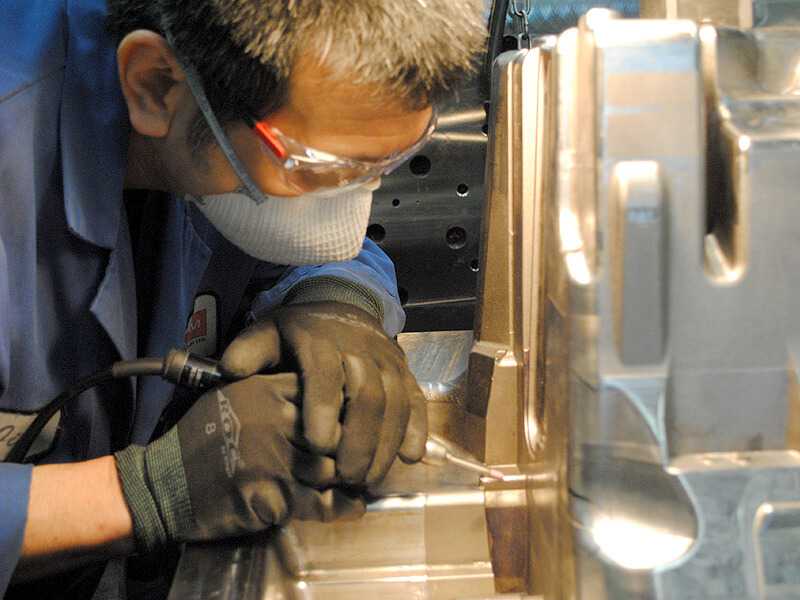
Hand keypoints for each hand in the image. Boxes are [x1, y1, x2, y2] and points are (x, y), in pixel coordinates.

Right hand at [115, 374, 363, 551]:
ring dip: (345, 480)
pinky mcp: (272, 497)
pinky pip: (321, 503)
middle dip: (351, 449)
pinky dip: (339, 507)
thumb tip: (325, 396)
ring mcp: (274, 459)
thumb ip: (276, 392)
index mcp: (265, 390)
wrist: (164, 484)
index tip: (353, 422)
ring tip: (356, 481)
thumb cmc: (201, 439)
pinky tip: (350, 505)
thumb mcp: (234, 396)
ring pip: (332, 469)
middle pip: (336, 432)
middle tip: (361, 457)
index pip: (325, 392)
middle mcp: (273, 420)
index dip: (344, 410)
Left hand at [220, 301, 427, 484]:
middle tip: (346, 478)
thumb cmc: (299, 332)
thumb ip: (248, 351)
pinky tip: (410, 458)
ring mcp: (387, 361)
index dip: (324, 407)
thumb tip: (229, 370)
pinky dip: (417, 428)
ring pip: (396, 402)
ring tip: (369, 480)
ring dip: (386, 443)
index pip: (326, 373)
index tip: (318, 445)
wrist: (342, 305)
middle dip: (359, 439)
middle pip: (368, 394)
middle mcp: (360, 350)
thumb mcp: (268, 332)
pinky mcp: (405, 372)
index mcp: (320, 341)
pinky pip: (417, 400)